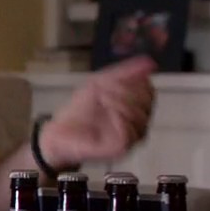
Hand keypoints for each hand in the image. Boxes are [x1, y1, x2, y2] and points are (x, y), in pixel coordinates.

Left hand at [39, 56, 154, 168]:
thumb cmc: (81, 110)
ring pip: (140, 116)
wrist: (59, 133)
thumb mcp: (100, 84)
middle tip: (103, 90)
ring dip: (119, 101)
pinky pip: (129, 132)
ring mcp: (131, 139)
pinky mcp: (121, 148)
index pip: (149, 91)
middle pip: (146, 103)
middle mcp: (138, 125)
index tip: (110, 80)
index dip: (132, 81)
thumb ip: (123, 73)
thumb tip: (150, 62)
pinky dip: (119, 118)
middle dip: (124, 90)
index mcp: (136, 109)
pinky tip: (107, 112)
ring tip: (101, 99)